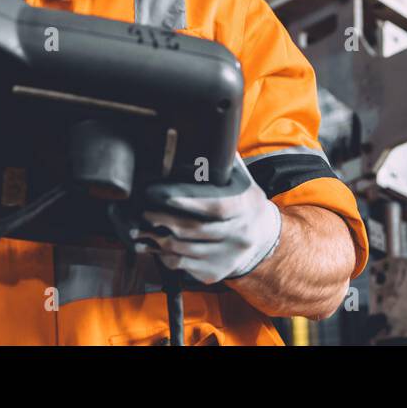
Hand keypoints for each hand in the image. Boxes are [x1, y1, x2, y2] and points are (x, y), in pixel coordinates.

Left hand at [134, 157, 281, 284]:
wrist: (266, 240)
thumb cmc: (245, 203)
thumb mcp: (242, 181)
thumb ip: (224, 162)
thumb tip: (203, 134)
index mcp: (245, 208)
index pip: (214, 207)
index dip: (187, 202)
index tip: (162, 194)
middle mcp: (239, 235)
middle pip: (194, 230)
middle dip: (164, 220)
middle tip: (143, 211)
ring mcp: (227, 257)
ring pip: (185, 250)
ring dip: (158, 240)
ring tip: (140, 228)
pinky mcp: (215, 273)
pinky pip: (183, 266)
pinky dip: (165, 255)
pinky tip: (153, 245)